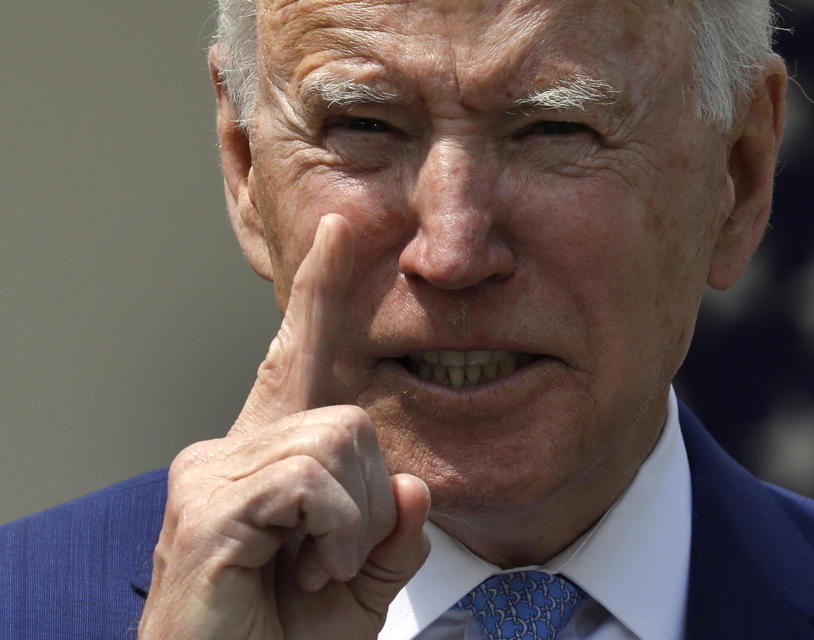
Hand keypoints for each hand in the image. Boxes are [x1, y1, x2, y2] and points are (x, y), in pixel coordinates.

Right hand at [138, 214, 430, 638]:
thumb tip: (411, 487)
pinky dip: (334, 535)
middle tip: (331, 560)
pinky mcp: (207, 504)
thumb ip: (391, 533)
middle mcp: (229, 448)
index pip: (299, 355)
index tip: (341, 229)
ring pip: (338, 440)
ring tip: (312, 570)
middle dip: (368, 498)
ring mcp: (210, 471)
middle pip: (351, 415)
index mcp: (267, 456)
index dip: (321, 291)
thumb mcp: (360, 584)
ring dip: (351, 525)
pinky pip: (313, 479)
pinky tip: (304, 571)